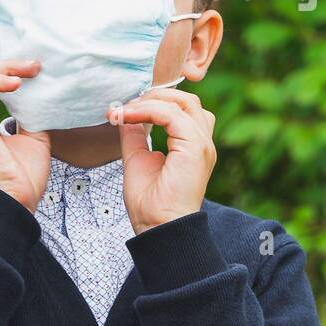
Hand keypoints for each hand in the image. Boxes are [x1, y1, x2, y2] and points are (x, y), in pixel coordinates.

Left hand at [111, 88, 216, 233]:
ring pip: (182, 103)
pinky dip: (148, 111)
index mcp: (192, 146)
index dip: (152, 103)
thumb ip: (134, 136)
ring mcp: (202, 145)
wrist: (157, 229)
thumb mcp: (137, 161)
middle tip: (126, 104)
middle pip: (187, 100)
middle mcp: (202, 143)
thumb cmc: (150, 206)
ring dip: (150, 101)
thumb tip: (124, 115)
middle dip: (154, 96)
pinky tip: (128, 116)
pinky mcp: (195, 148)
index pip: (180, 110)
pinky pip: (172, 115)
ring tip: (125, 110)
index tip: (123, 110)